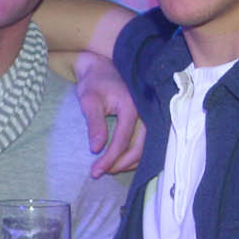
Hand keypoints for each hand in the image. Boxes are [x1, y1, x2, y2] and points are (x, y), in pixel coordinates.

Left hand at [72, 52, 144, 176]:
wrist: (102, 66)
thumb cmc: (94, 82)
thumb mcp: (89, 101)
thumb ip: (94, 124)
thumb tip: (96, 149)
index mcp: (132, 106)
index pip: (123, 140)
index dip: (110, 158)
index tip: (95, 171)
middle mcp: (146, 112)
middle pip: (139, 147)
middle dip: (120, 164)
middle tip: (101, 172)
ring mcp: (149, 115)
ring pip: (145, 147)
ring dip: (129, 162)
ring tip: (109, 169)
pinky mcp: (147, 118)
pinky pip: (145, 141)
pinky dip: (135, 153)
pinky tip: (121, 160)